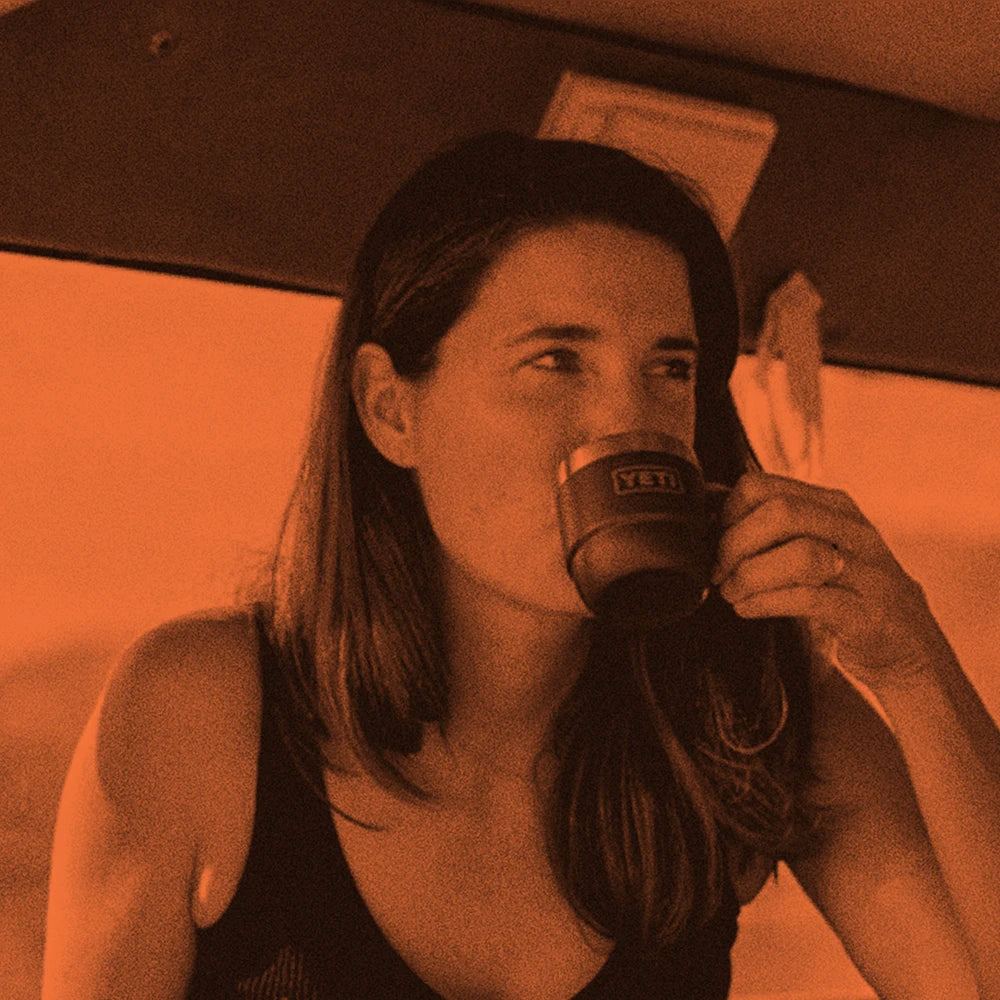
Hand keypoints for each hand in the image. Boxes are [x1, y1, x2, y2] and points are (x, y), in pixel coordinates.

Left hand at [711, 470, 954, 694]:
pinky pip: (811, 599)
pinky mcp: (868, 611)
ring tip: (731, 593)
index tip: (714, 540)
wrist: (905, 647)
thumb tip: (708, 508)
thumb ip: (772, 529)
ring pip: (800, 554)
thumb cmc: (842, 593)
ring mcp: (867, 570)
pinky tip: (747, 609)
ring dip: (750, 576)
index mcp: (833, 506)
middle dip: (736, 543)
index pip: (765, 485)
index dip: (729, 512)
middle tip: (718, 571)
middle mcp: (853, 530)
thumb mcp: (812, 548)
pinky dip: (767, 602)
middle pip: (782, 512)